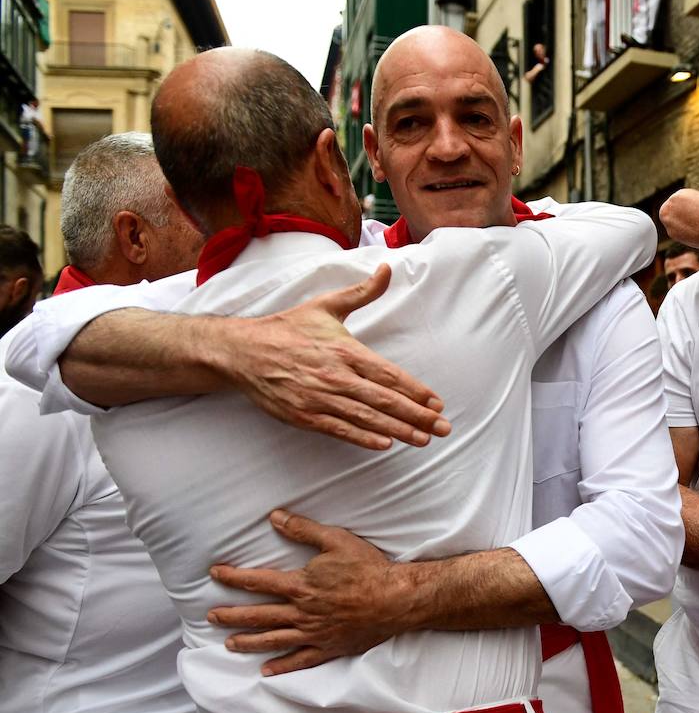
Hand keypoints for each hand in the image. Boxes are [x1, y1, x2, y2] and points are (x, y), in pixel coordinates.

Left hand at [207, 509, 417, 675]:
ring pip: (273, 640)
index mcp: (301, 585)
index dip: (233, 577)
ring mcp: (314, 633)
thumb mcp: (336, 540)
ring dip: (248, 642)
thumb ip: (303, 529)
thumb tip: (275, 517)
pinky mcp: (329, 648)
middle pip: (258, 615)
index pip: (258, 581)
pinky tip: (266, 671)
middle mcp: (302, 613)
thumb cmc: (368, 568)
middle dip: (232, 615)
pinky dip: (282, 666)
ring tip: (229, 644)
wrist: (397, 598)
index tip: (215, 574)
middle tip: (211, 617)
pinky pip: (300, 660)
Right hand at [223, 264, 451, 450]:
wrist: (242, 351)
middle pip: (385, 400)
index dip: (415, 390)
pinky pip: (339, 429)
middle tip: (443, 427)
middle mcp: (336, 376)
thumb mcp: (326, 305)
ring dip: (398, 430)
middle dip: (417, 415)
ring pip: (367, 418)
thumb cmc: (288, 328)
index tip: (437, 401)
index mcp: (345, 350)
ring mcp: (320, 398)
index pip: (389, 374)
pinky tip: (384, 444)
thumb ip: (362, 292)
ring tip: (423, 439)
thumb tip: (388, 269)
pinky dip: (362, 438)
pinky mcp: (304, 416)